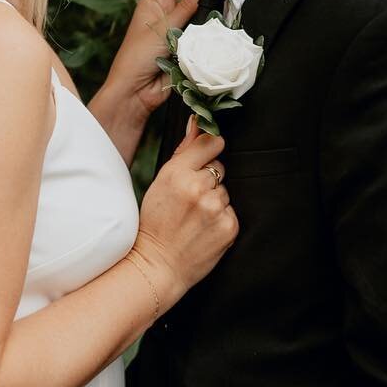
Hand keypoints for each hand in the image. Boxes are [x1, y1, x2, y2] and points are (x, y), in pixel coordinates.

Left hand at [98, 0, 208, 157]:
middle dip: (209, 0)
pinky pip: (205, 39)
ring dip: (211, 21)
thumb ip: (188, 5)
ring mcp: (179, 31)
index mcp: (156, 1)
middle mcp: (168, 13)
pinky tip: (221, 36)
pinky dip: (211, 38)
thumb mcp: (164, 26)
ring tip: (224, 18)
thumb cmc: (138, 56)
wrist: (136, 92)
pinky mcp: (189, 48)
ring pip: (203, 19)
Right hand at [136, 120, 237, 299]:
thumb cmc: (155, 222)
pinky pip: (231, 211)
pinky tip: (204, 228)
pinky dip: (221, 218)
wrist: (158, 264)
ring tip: (195, 217)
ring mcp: (215, 208)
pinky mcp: (229, 226)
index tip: (204, 158)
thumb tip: (198, 122)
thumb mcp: (160, 182)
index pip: (210, 143)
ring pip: (225, 191)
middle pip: (218, 167)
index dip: (209, 150)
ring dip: (214, 200)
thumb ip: (183, 152)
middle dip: (208, 179)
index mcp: (177, 173)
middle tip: (189, 198)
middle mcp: (198, 188)